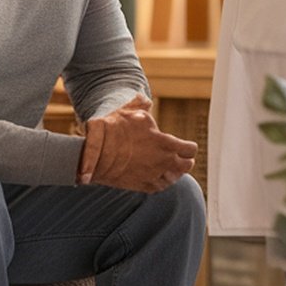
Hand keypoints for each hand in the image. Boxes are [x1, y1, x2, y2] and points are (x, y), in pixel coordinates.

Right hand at [80, 97, 196, 191]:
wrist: (96, 155)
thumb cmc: (112, 130)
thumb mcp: (128, 111)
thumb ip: (141, 105)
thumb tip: (145, 99)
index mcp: (164, 142)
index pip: (190, 149)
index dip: (189, 147)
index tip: (185, 145)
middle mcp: (163, 161)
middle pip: (186, 165)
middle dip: (185, 160)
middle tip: (180, 156)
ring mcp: (153, 175)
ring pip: (175, 178)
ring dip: (175, 172)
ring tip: (171, 167)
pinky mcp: (143, 185)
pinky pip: (160, 187)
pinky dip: (162, 182)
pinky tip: (158, 176)